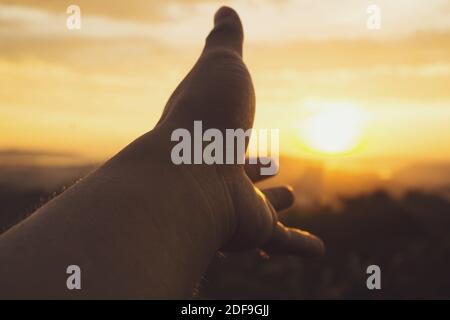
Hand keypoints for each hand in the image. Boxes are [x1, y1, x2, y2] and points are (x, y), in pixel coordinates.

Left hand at [147, 7, 323, 256]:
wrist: (192, 172)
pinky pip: (281, 243)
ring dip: (274, 204)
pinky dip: (299, 246)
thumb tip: (225, 9)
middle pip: (240, 172)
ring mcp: (233, 204)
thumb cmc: (204, 118)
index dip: (235, 128)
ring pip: (258, 207)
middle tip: (269, 166)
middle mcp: (218, 174)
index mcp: (210, 137)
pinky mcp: (252, 230)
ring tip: (289, 195)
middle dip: (255, 170)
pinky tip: (317, 250)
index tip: (241, 128)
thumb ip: (225, 42)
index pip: (225, 133)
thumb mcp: (220, 67)